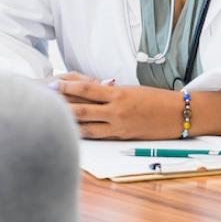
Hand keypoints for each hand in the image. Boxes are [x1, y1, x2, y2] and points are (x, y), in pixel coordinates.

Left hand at [55, 81, 181, 139]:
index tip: (52, 83)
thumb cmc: (155, 99)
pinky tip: (71, 133)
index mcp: (117, 93)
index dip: (67, 87)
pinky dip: (84, 134)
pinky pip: (98, 136)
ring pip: (86, 126)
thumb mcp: (131, 90)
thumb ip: (109, 92)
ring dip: (68, 123)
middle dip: (61, 105)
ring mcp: (118, 126)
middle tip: (43, 100)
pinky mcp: (122, 138)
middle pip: (81, 108)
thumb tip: (89, 89)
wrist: (178, 114)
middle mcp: (115, 110)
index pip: (86, 89)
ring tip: (51, 119)